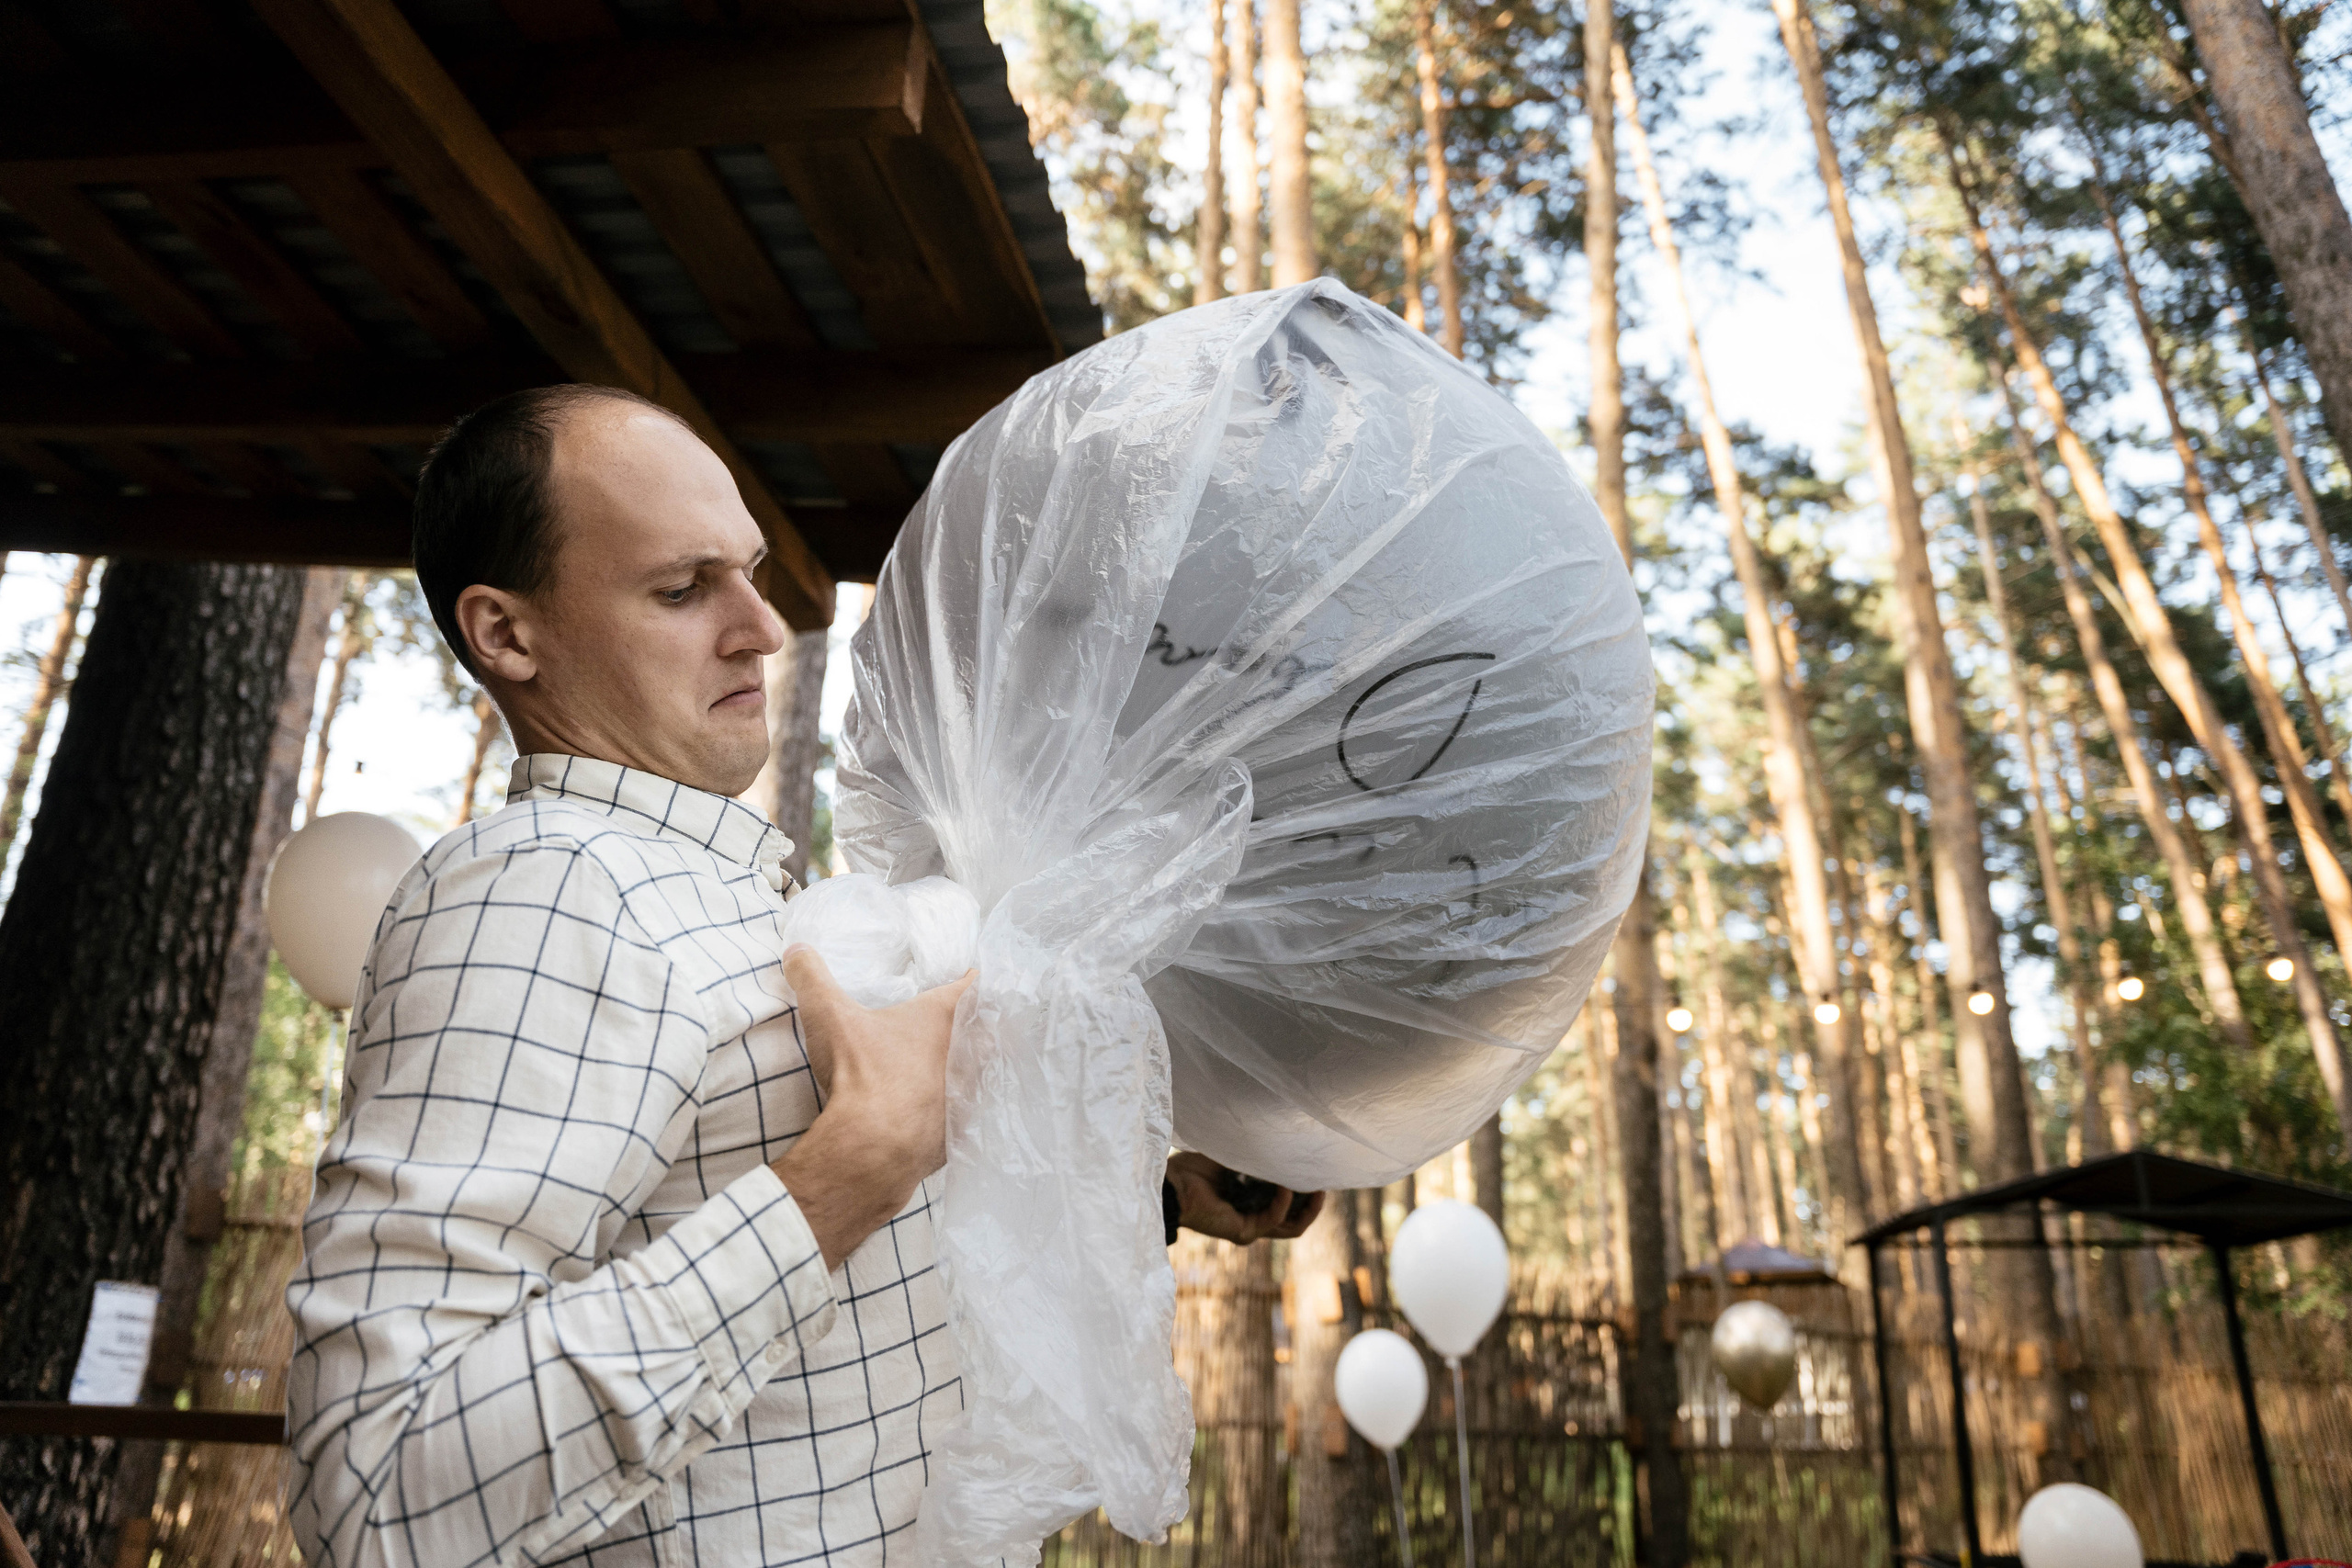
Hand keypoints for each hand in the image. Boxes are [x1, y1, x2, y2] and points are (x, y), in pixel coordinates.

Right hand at [770, 947, 974, 1268]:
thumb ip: (812, 977)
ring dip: (968, 1068)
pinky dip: (954, 1109)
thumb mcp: (828, 1016)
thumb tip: (796, 950)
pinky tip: (942, 1112)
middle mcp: (966, 1051)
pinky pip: (964, 1112)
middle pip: (982, 1029)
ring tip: (956, 1066)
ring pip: (978, 1072)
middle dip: (975, 1025)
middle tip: (964, 1023)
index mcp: (943, 1016)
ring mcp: (967, 1093)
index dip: (971, 979)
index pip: (971, 985)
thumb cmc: (859, 1071)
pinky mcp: (958, 1130)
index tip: (973, 975)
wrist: (873, 1145)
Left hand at [1166, 1152, 1324, 1244]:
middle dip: (1313, 1204)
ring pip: (1292, 1227)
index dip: (1304, 1191)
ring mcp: (1249, 1228)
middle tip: (1324, 1183)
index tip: (1317, 1171)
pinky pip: (1272, 1219)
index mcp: (1250, 1202)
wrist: (1170, 1184)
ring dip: (1307, 1209)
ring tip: (1317, 1188)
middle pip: (1296, 1220)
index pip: (1287, 1203)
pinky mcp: (1242, 1232)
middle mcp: (1252, 1218)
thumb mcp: (1234, 1156)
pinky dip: (1282, 1203)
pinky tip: (1286, 1186)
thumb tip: (1282, 1137)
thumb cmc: (1194, 1168)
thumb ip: (1257, 1153)